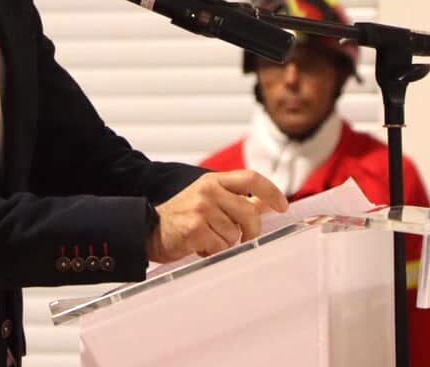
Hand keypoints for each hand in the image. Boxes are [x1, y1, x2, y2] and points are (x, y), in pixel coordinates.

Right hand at [145, 170, 287, 262]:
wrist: (147, 230)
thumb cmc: (181, 217)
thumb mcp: (209, 200)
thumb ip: (238, 200)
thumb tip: (266, 203)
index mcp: (213, 180)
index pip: (251, 178)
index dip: (271, 191)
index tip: (282, 206)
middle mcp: (208, 190)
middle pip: (249, 212)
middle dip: (250, 231)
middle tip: (240, 238)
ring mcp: (201, 208)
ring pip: (235, 234)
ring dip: (225, 243)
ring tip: (207, 239)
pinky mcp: (195, 228)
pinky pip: (221, 247)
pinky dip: (213, 252)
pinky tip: (199, 247)